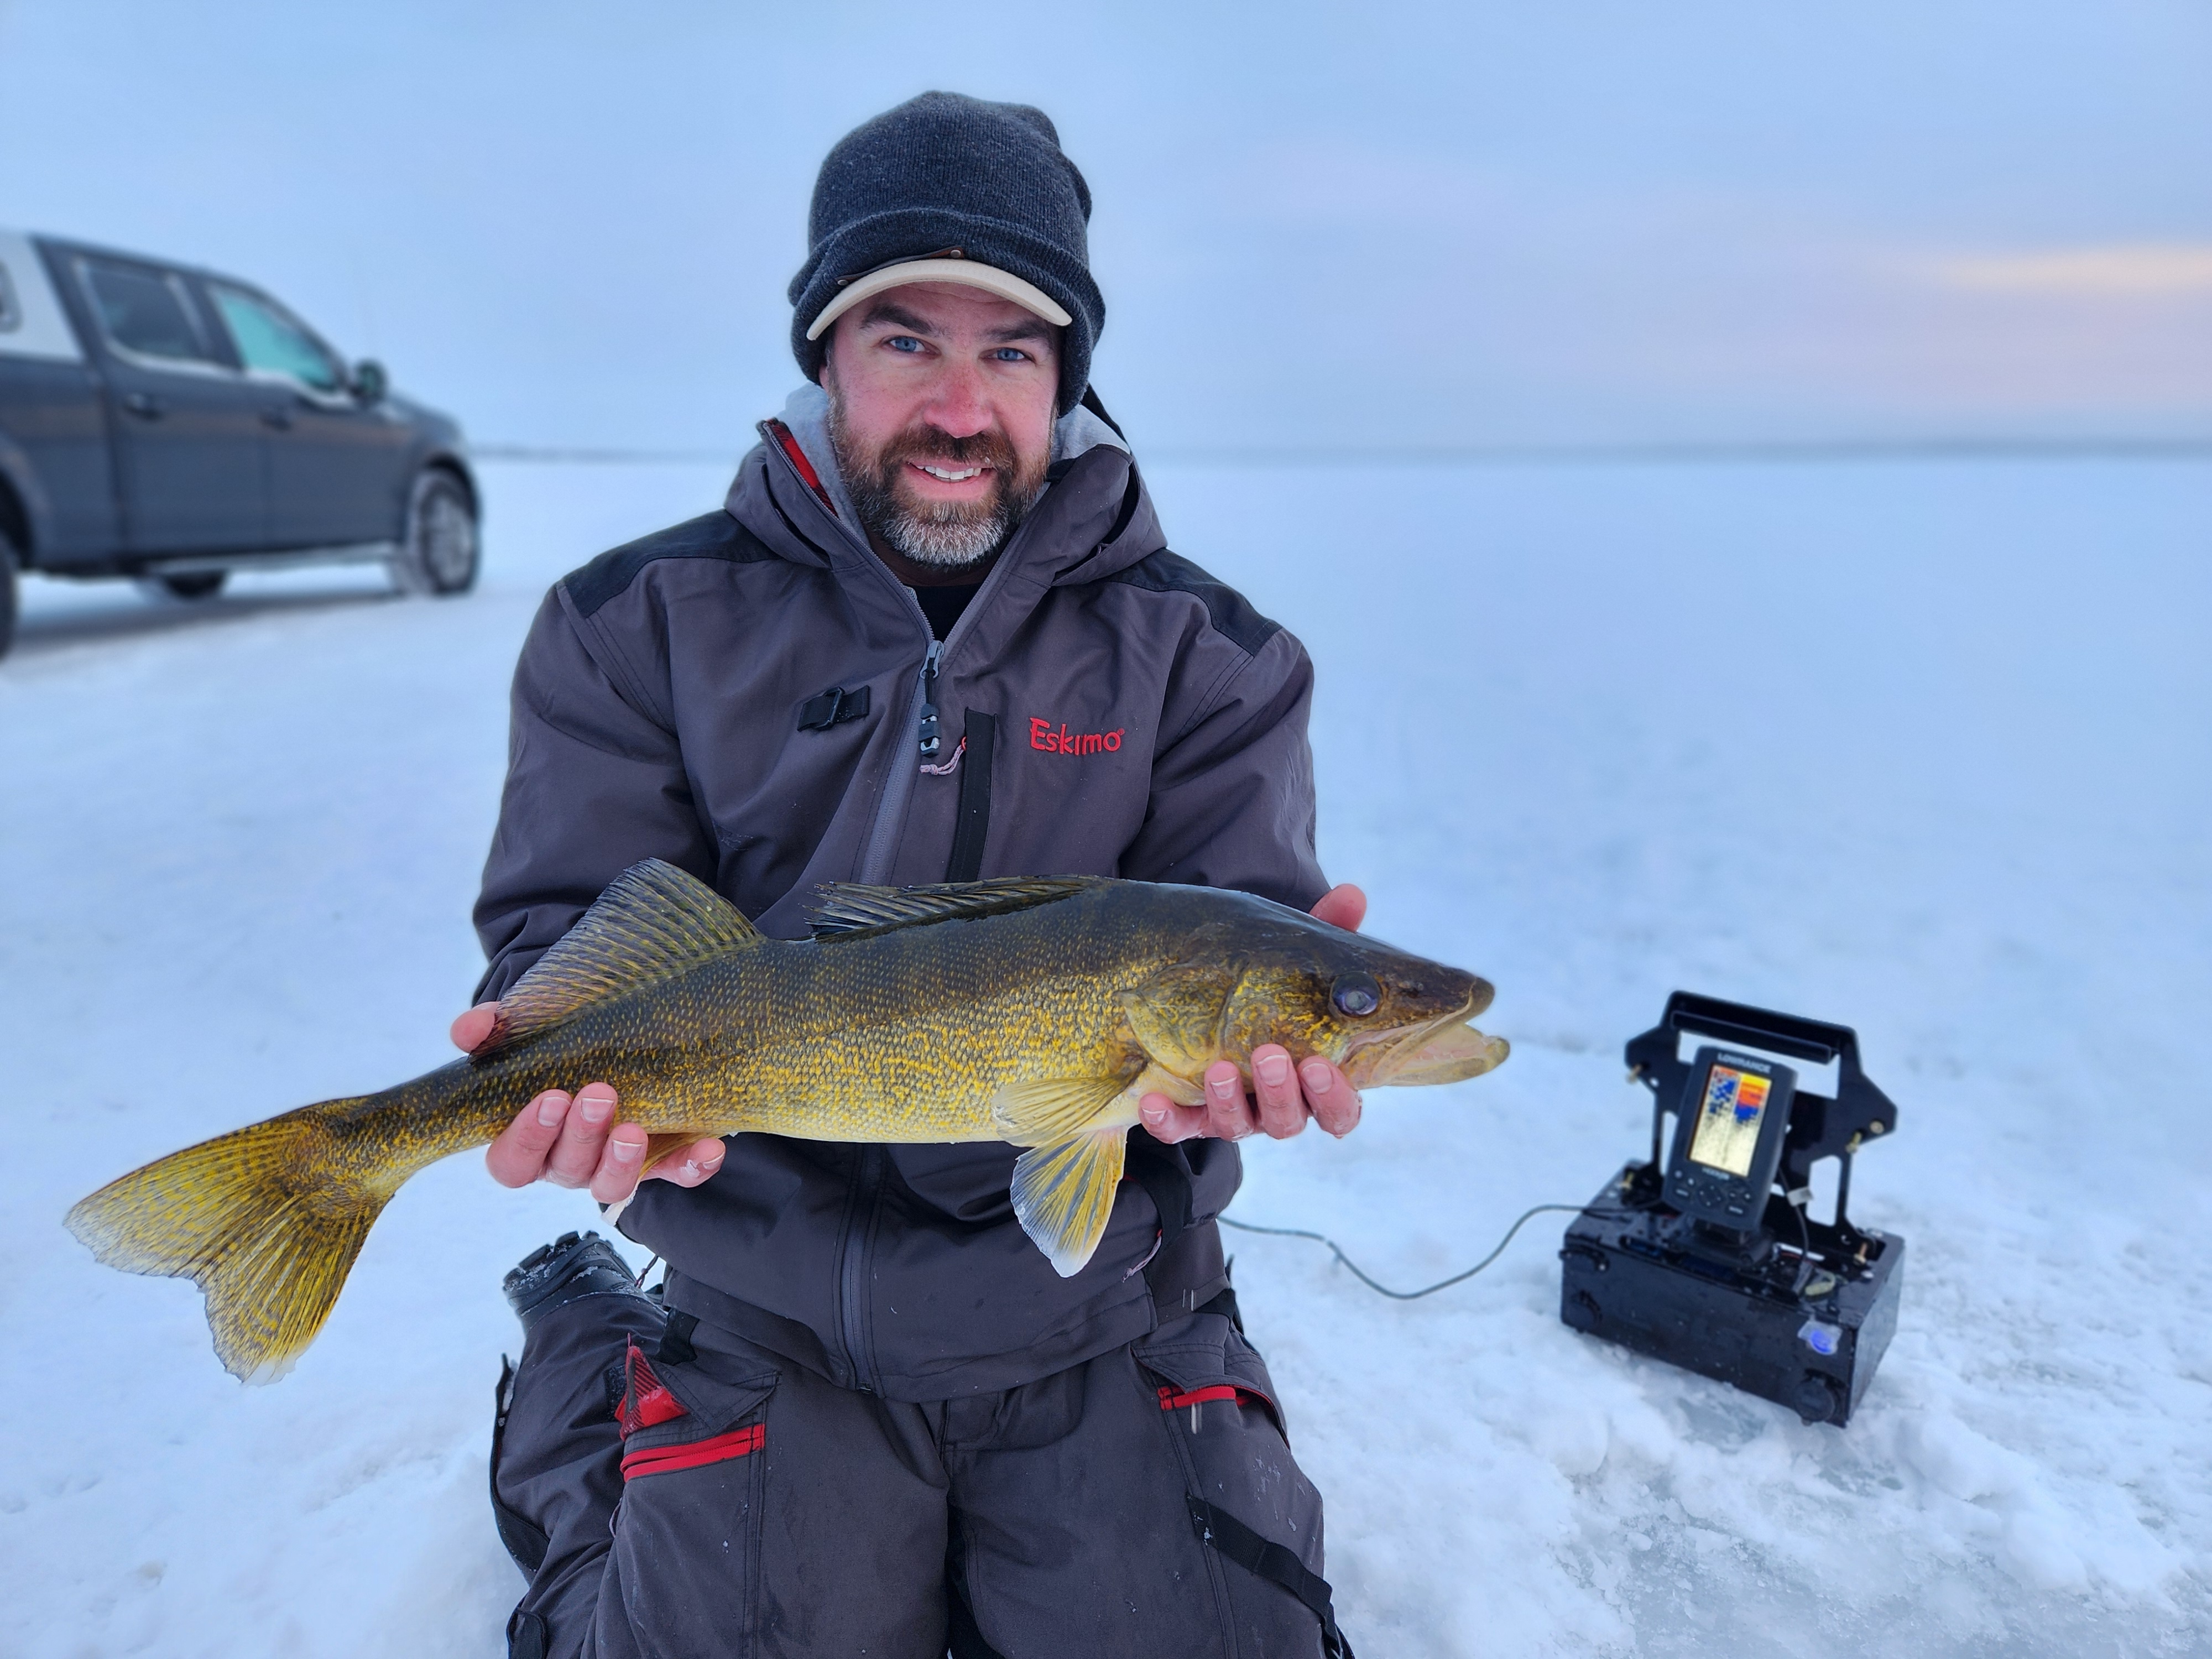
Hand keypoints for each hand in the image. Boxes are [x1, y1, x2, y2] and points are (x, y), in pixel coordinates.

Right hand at [454, 1003, 726, 1204]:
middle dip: (582, 1136)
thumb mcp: (527, 1027)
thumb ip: (493, 1028)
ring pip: (613, 1185)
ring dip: (624, 1162)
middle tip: (600, 1095)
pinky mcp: (664, 1158)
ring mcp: (617, 1164)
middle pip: (566, 1170)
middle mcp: (570, 1160)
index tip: (550, 1097)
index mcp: (529, 1140)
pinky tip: (710, 1148)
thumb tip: (470, 1030)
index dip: (527, 1137)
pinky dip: (692, 1166)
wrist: (618, 1030)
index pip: (512, 1161)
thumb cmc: (559, 1039)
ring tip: (635, 1131)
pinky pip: (677, 1174)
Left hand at [1137, 883, 1367, 1144]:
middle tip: (1269, 1055)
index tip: (1321, 1065)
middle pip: (1289, 1120)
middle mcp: (1276, 1105)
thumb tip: (1352, 895)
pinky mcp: (1189, 1115)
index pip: (1338, 1109)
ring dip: (1228, 1101)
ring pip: (1237, 1126)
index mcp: (1314, 1080)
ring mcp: (1233, 1113)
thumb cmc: (1273, 988)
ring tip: (1216, 1068)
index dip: (1335, 1096)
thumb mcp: (1297, 959)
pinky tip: (1153, 1099)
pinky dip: (1167, 1120)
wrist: (1209, 999)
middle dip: (1281, 1092)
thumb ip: (1328, 932)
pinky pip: (1179, 1128)